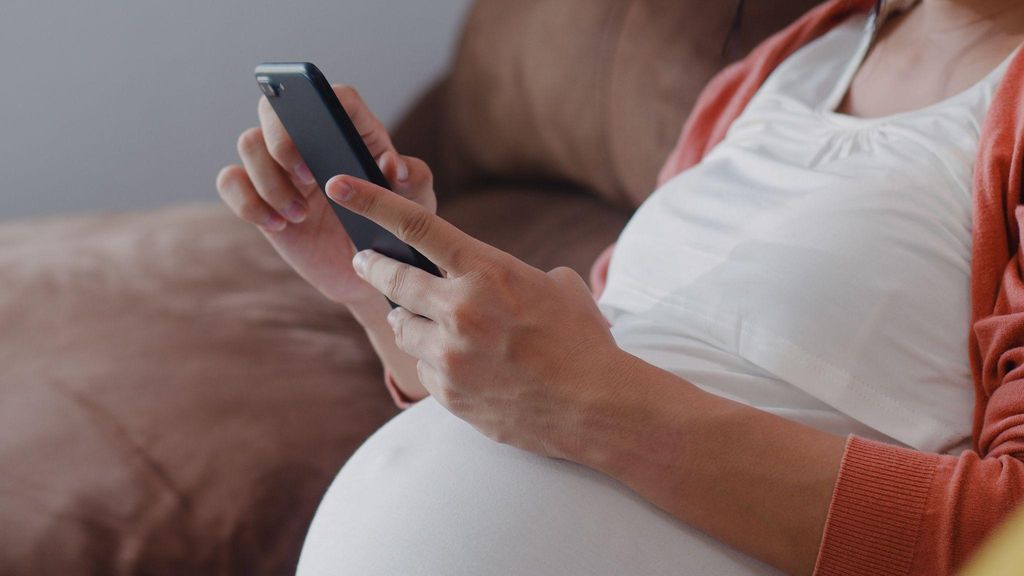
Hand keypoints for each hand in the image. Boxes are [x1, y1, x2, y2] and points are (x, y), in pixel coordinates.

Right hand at [216, 85, 436, 305]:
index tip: (326, 138)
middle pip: (275, 109)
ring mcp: (280, 168)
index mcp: (354, 134)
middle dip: (281, 138)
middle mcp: (311, 141)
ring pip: (249, 143)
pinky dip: (246, 202)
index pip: (336, 97)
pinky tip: (278, 225)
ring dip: (269, 181)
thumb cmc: (394, 232)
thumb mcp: (416, 209)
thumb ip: (414, 181)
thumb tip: (392, 165)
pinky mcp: (259, 196)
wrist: (368, 274)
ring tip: (300, 215)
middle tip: (306, 176)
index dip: (325, 104)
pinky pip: (230, 181)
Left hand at [324, 173, 632, 460]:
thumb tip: (493, 282)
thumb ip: (512, 275)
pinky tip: (464, 367)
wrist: (595, 406)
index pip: (415, 226)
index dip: (370, 202)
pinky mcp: (447, 393)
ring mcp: (449, 354)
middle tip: (364, 261)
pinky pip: (423, 368)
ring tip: (427, 323)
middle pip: (392, 279)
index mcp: (487, 271)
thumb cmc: (582, 341)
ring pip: (402, 327)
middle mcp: (459, 309)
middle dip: (373, 267)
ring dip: (409, 320)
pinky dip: (435, 363)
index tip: (340, 187)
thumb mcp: (556, 287)